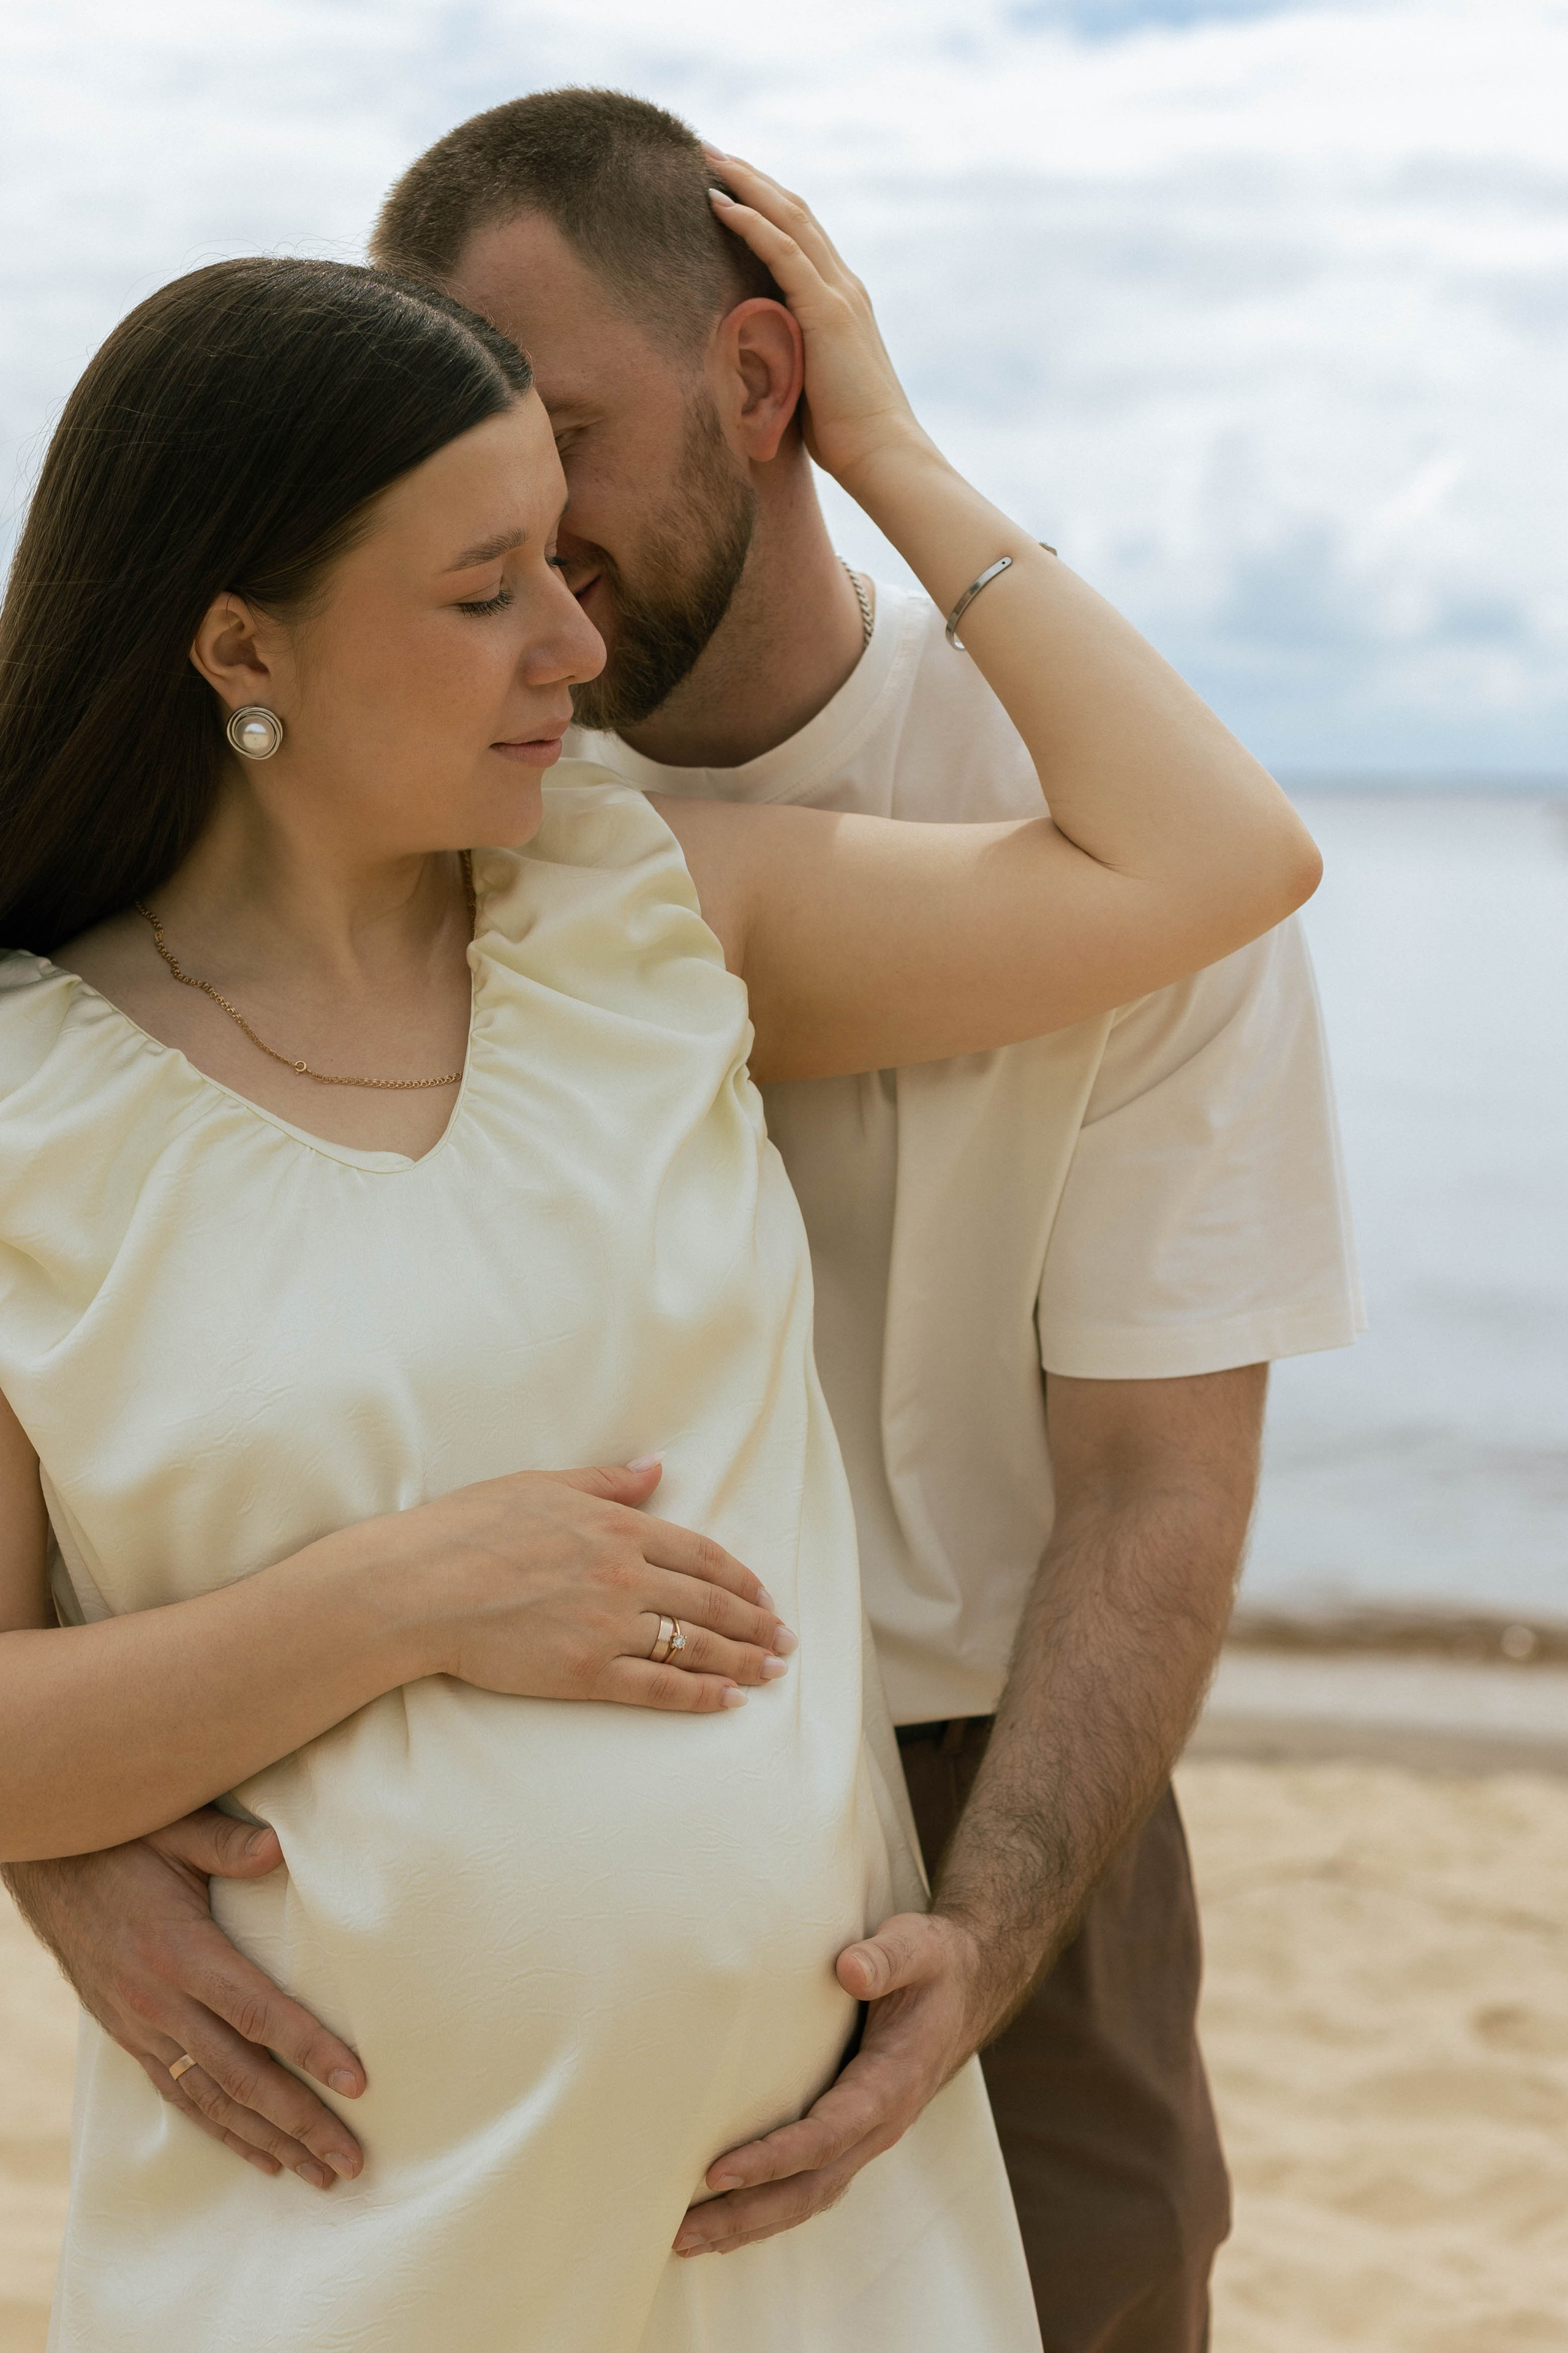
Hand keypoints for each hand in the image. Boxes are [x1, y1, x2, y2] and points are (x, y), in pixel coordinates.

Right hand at [4, 1808, 366, 2188]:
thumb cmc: (122, 1841)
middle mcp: (162, 2003)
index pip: (258, 2014)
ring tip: (316, 2174)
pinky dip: (219, 2130)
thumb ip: (227, 1844)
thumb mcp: (175, 1829)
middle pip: (242, 2076)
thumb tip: (280, 1847)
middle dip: (301, 2122)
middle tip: (351, 2161)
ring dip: (267, 2141)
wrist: (50, 1868)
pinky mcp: (130, 2036)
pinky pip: (180, 2095)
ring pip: (212, 2100)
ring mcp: (143, 2027)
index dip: (309, 2051)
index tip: (358, 2083)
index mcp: (182, 1953)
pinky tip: (255, 2153)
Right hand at [409, 1457, 794, 1710]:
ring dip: (742, 1660)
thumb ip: (609, 1482)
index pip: (701, 1555)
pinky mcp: (587, 1674)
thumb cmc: (471, 1528)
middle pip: (710, 1604)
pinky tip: (728, 1700)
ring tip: (772, 1672)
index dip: (739, 1578)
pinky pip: (659, 1687)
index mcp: (618, 1528)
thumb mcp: (545, 1485)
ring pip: (695, 1646)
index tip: (764, 1594)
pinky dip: (700, 1695)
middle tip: (786, 1640)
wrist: (420, 1585)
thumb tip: (657, 1467)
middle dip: (756, 1624)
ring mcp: (609, 1627)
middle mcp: (625, 1576)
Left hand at [673, 1909, 1020, 2256]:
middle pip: (810, 2187)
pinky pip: (812, 2185)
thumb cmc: (933, 1964)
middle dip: (746, 2213)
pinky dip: (769, 2209)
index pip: (827, 2133)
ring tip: (689, 2242)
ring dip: (750, 2224)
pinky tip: (729, 2222)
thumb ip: (886, 1958)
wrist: (967, 1988)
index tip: (716, 2171)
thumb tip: (849, 1969)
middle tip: (680, 2233)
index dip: (772, 2158)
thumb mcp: (918, 1946)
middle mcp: (881, 2124)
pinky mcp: (854, 2135)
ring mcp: (868, 2137)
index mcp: (892, 2083)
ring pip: (809, 2197)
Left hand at [704, 149, 927, 489]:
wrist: (883, 455)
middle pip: (795, 212)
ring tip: (707, 159)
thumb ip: (786, 356)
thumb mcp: (808, 384)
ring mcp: (838, 294)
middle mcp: (843, 286)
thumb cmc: (844, 438)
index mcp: (841, 301)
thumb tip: (748, 361)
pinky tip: (718, 204)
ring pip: (789, 218)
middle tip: (709, 152)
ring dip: (746, 184)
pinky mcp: (826, 311)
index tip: (730, 183)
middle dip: (752, 178)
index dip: (767, 203)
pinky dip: (750, 223)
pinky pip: (783, 251)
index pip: (802, 235)